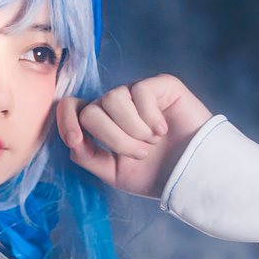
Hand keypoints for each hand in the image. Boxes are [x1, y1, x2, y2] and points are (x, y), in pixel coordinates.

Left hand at [56, 75, 211, 197]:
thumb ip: (88, 156)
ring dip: (132, 129)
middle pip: (92, 110)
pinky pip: (140, 91)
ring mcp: (137, 93)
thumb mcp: (114, 172)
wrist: (192, 174)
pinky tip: (163, 129)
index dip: (67, 120)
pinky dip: (150, 116)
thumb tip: (72, 140)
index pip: (71, 107)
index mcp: (101, 123)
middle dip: (113, 138)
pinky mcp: (160, 85)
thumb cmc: (155, 173)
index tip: (77, 140)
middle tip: (140, 154)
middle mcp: (116, 105)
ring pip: (113, 99)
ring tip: (152, 142)